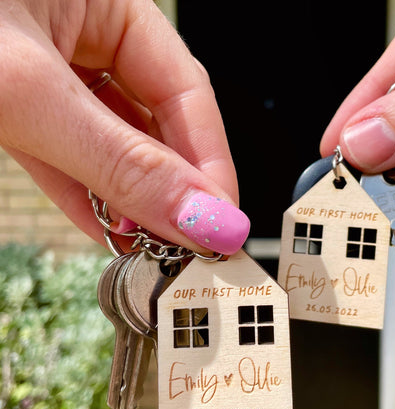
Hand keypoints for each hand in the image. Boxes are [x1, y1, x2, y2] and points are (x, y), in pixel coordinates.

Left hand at [0, 0, 248, 254]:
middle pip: (155, 123)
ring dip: (131, 200)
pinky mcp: (20, 104)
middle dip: (171, 188)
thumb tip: (200, 215)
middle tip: (187, 242)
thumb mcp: (30, 92)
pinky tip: (109, 230)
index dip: (210, 164)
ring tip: (149, 245)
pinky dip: (86, 195)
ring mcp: (51, 71)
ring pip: (112, 146)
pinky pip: (66, 154)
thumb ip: (119, 160)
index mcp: (110, 3)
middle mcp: (86, 35)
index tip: (220, 222)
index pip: (187, 92)